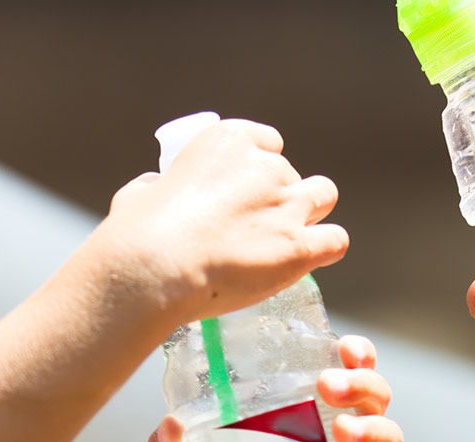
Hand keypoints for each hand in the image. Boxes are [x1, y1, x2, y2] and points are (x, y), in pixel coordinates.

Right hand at [80, 118, 349, 329]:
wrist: (156, 266)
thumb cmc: (139, 233)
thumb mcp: (139, 192)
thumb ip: (156, 185)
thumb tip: (155, 187)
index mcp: (228, 141)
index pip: (267, 141)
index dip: (260, 164)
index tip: (248, 186)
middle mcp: (266, 167)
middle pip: (292, 173)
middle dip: (280, 196)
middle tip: (258, 226)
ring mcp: (287, 206)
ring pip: (325, 195)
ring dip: (312, 212)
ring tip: (291, 237)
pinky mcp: (300, 246)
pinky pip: (336, 240)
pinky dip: (326, 248)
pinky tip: (310, 259)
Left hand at [148, 335, 412, 441]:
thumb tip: (169, 430)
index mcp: (321, 407)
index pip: (352, 366)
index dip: (356, 352)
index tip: (342, 349)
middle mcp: (352, 431)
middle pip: (376, 393)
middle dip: (360, 383)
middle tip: (327, 387)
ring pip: (390, 435)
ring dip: (370, 427)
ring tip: (342, 434)